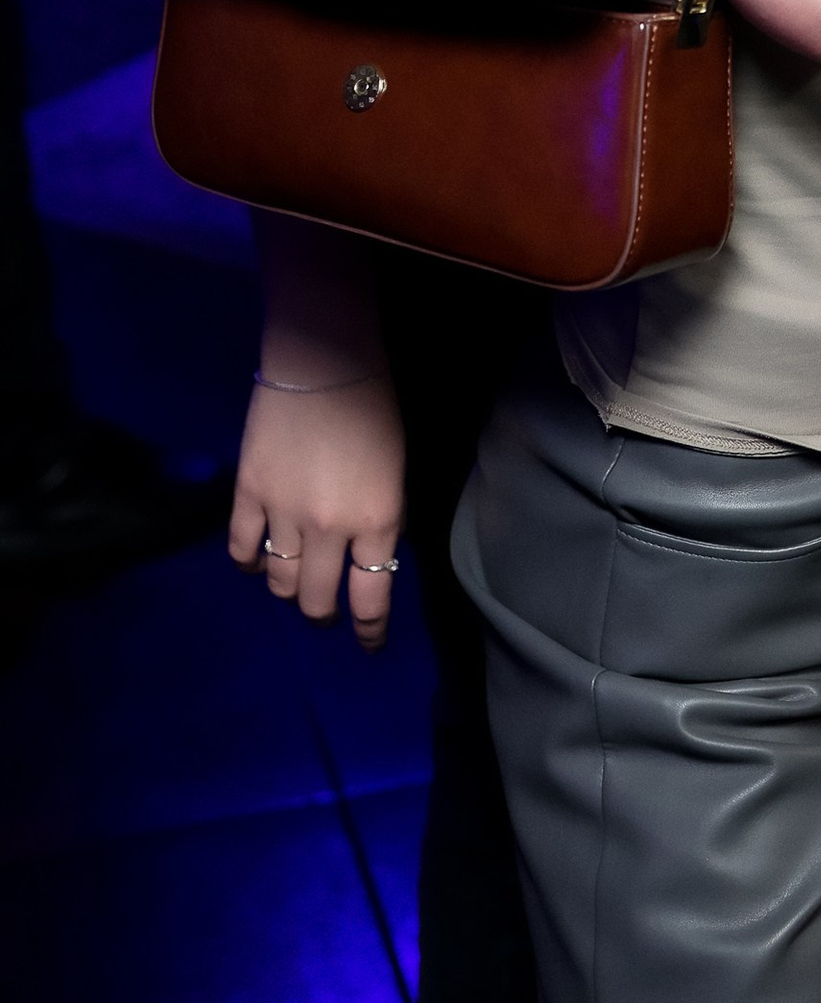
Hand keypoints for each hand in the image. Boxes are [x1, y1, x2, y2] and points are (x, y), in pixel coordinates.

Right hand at [230, 372, 406, 649]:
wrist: (324, 359)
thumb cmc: (376, 406)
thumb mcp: (395, 470)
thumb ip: (381, 519)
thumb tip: (367, 557)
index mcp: (378, 519)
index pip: (371, 597)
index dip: (369, 630)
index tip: (369, 644)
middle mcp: (330, 528)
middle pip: (318, 600)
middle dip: (324, 614)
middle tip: (326, 612)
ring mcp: (284, 513)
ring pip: (279, 583)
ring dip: (288, 592)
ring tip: (294, 588)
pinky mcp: (248, 493)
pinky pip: (243, 550)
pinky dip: (251, 563)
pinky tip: (258, 561)